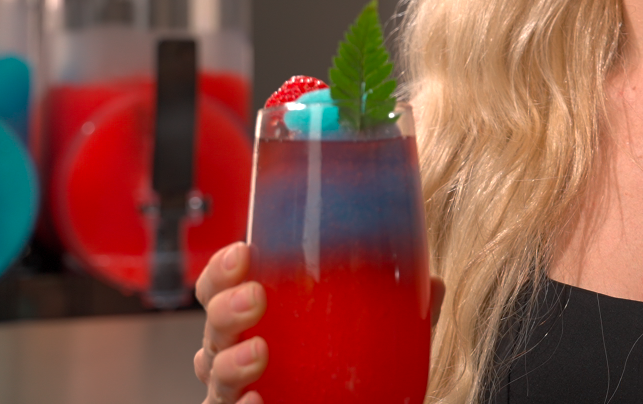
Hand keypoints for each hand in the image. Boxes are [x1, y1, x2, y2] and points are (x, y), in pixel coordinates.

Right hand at [192, 243, 447, 403]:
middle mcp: (239, 354)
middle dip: (225, 307)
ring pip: (214, 375)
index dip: (223, 269)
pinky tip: (257, 400)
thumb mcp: (373, 339)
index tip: (244, 253)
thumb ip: (398, 313)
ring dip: (230, 362)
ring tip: (258, 353)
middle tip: (255, 296)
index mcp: (259, 319)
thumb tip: (431, 284)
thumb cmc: (344, 378)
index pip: (222, 288)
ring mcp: (237, 392)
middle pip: (212, 326)